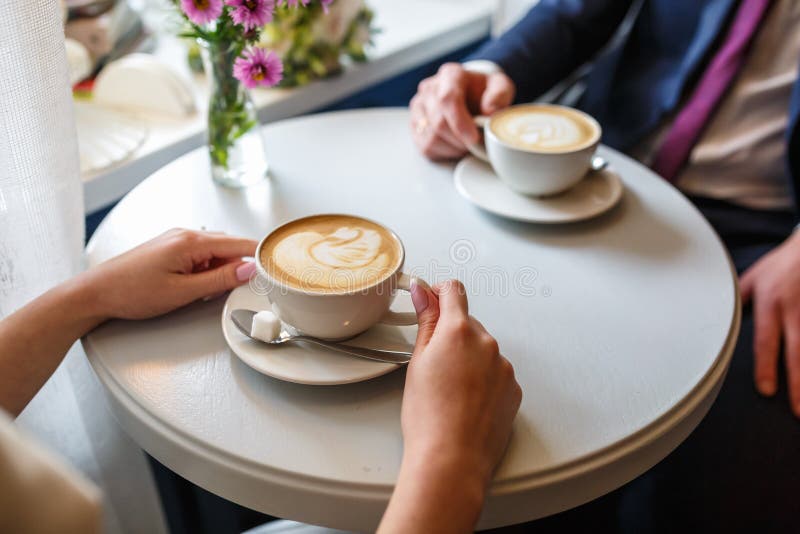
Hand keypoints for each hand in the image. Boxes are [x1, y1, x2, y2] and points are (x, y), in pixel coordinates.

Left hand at [76, 229, 257, 320]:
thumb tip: (248, 269)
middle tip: (233, 292)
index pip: (239, 244)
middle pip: (228, 248)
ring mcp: (176, 240)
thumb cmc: (132, 292)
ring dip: (218, 272)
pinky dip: (205, 271)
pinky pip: (200, 256)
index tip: (275, 268)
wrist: (96, 292)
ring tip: (204, 293)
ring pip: (214, 253)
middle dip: (235, 269)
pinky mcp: (170, 249)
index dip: (258, 257)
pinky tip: (194, 288)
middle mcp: (185, 234)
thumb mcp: (183, 292)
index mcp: (191, 241)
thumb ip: (219, 279)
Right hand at [378, 280, 521, 532]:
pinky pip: (496, 373)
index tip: (430, 300)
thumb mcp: (417, 362)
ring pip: (483, 350)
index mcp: (459, 331)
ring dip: (469, 359)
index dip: (439, 293)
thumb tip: (423, 292)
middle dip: (452, 335)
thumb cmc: (429, 418)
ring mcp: (504, 367)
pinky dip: (483, 380)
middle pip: (468, 324)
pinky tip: (466, 402)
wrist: (452, 459)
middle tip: (432, 365)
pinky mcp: (514, 389)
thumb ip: (426, 321)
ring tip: (450, 391)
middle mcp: (487, 344)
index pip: (453, 291)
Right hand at [410, 63, 514, 160]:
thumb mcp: (500, 87)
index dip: (459, 122)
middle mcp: (429, 89)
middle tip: (478, 144)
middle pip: (439, 123)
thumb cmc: (484, 92)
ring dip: (454, 147)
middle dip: (461, 139)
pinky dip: (445, 152)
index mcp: (450, 75)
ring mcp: (419, 107)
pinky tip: (456, 146)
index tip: (474, 138)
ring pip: (432, 137)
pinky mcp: (415, 125)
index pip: (448, 99)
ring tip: (468, 143)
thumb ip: (500, 95)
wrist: (471, 96)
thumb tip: (490, 110)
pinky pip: (426, 147)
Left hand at [741, 230, 799, 416]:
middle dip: (797, 384)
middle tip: (797, 410)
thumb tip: (715, 317)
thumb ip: (736, 300)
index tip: (766, 390)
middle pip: (797, 353)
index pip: (766, 341)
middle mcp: (795, 310)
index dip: (765, 367)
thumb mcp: (752, 278)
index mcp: (771, 303)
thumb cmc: (781, 265)